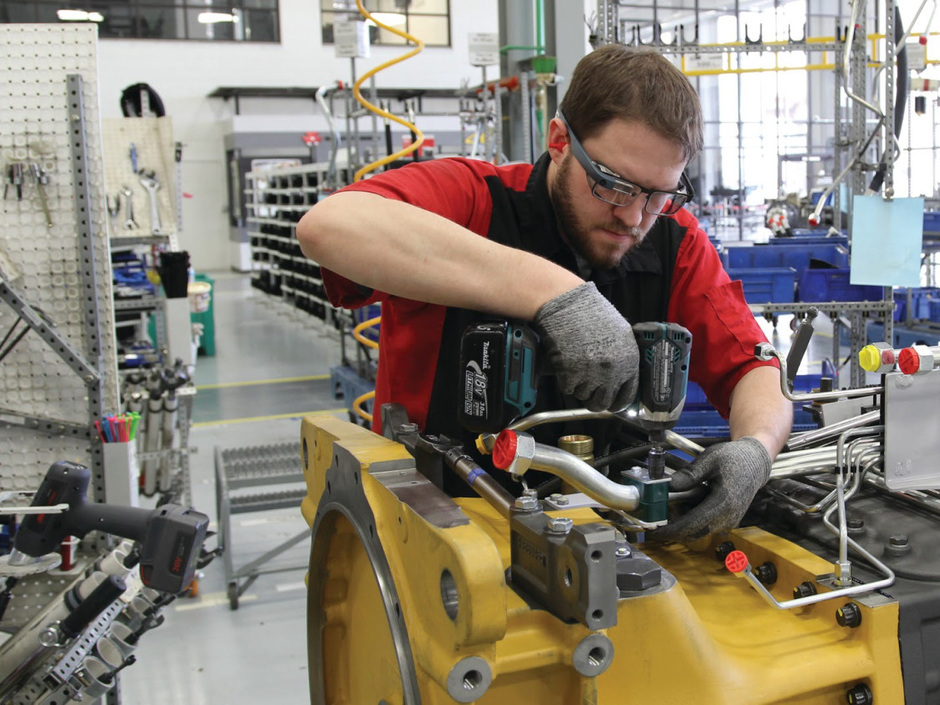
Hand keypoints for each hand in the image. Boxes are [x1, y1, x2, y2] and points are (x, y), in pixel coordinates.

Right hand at [533, 282, 638, 411]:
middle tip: (587, 390)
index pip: (626, 395)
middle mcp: (613, 371)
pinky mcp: (571, 374)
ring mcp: (592, 374)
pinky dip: (564, 380)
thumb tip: (620, 377)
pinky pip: (567, 388)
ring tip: (575, 366)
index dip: (616, 401)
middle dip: (593, 399)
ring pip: (583, 396)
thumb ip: (623, 357)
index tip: (609, 402)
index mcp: (629, 362)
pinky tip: (566, 363)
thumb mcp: (620, 333)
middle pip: (602, 403)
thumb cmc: (593, 314)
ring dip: (578, 386)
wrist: (570, 305)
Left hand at [654, 437, 771, 541]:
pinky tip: (684, 504)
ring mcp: (729, 520)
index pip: (692, 524)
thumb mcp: (710, 459)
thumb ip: (690, 474)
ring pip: (699, 530)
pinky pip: (706, 526)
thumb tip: (670, 485)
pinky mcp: (728, 520)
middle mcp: (727, 516)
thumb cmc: (735, 458)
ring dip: (681, 523)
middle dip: (672, 528)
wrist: (756, 462)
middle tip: (654, 519)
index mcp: (723, 502)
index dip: (670, 530)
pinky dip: (691, 519)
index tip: (653, 530)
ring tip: (668, 507)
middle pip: (693, 532)